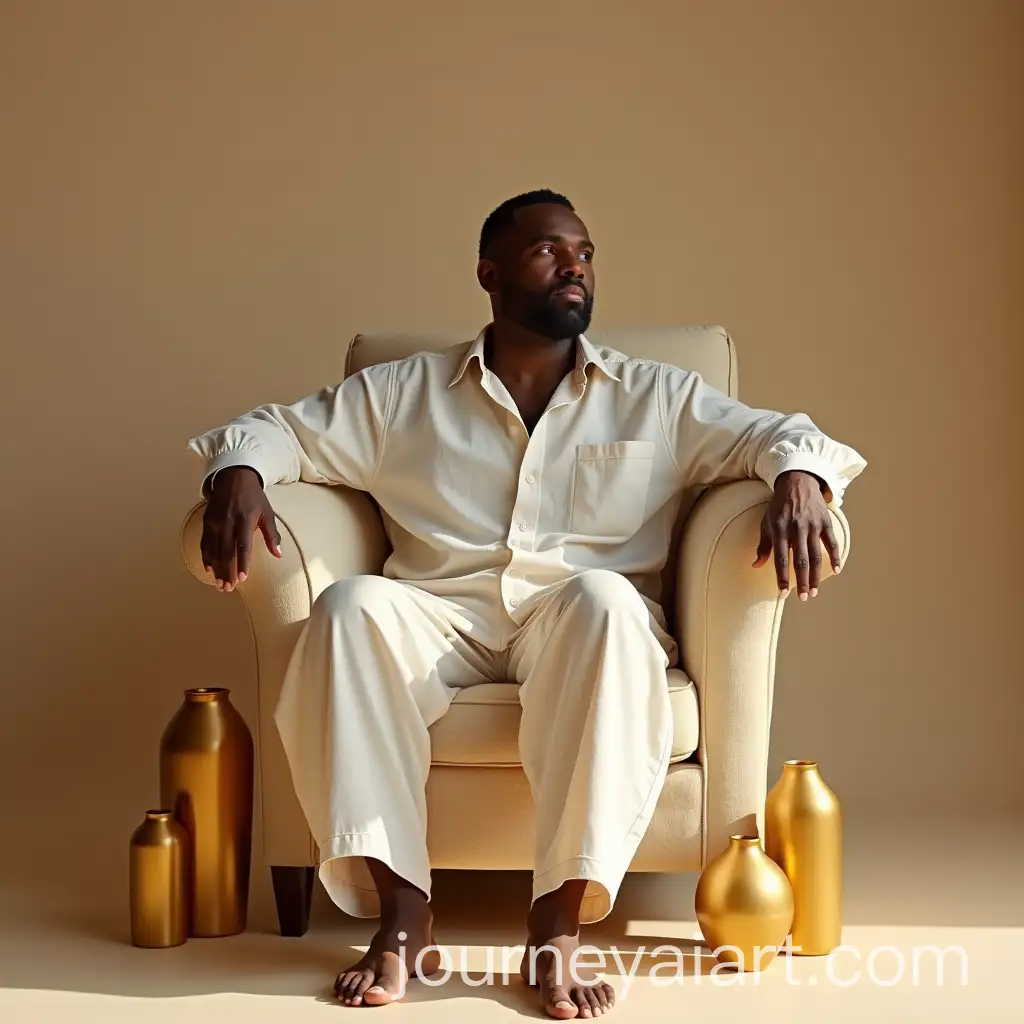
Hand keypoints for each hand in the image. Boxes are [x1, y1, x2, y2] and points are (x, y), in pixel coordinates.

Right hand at [200, 467, 281, 591]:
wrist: (233, 477)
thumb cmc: (254, 497)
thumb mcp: (267, 512)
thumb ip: (272, 535)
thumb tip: (279, 555)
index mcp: (245, 519)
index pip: (243, 545)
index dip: (242, 563)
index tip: (243, 578)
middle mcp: (228, 521)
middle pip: (226, 551)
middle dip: (227, 571)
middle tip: (228, 588)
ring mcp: (215, 522)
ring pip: (214, 550)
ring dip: (217, 569)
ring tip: (220, 585)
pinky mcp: (207, 521)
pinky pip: (205, 543)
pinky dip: (207, 557)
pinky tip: (210, 569)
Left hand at [753, 471, 840, 599]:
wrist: (797, 482)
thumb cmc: (778, 507)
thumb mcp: (766, 523)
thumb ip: (763, 546)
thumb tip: (756, 566)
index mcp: (779, 530)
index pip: (780, 559)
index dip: (782, 577)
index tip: (783, 593)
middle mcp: (796, 529)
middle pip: (800, 561)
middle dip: (801, 582)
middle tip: (803, 598)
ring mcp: (812, 526)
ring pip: (816, 556)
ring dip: (816, 576)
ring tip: (814, 591)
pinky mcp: (825, 522)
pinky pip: (831, 543)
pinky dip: (835, 557)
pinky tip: (836, 571)